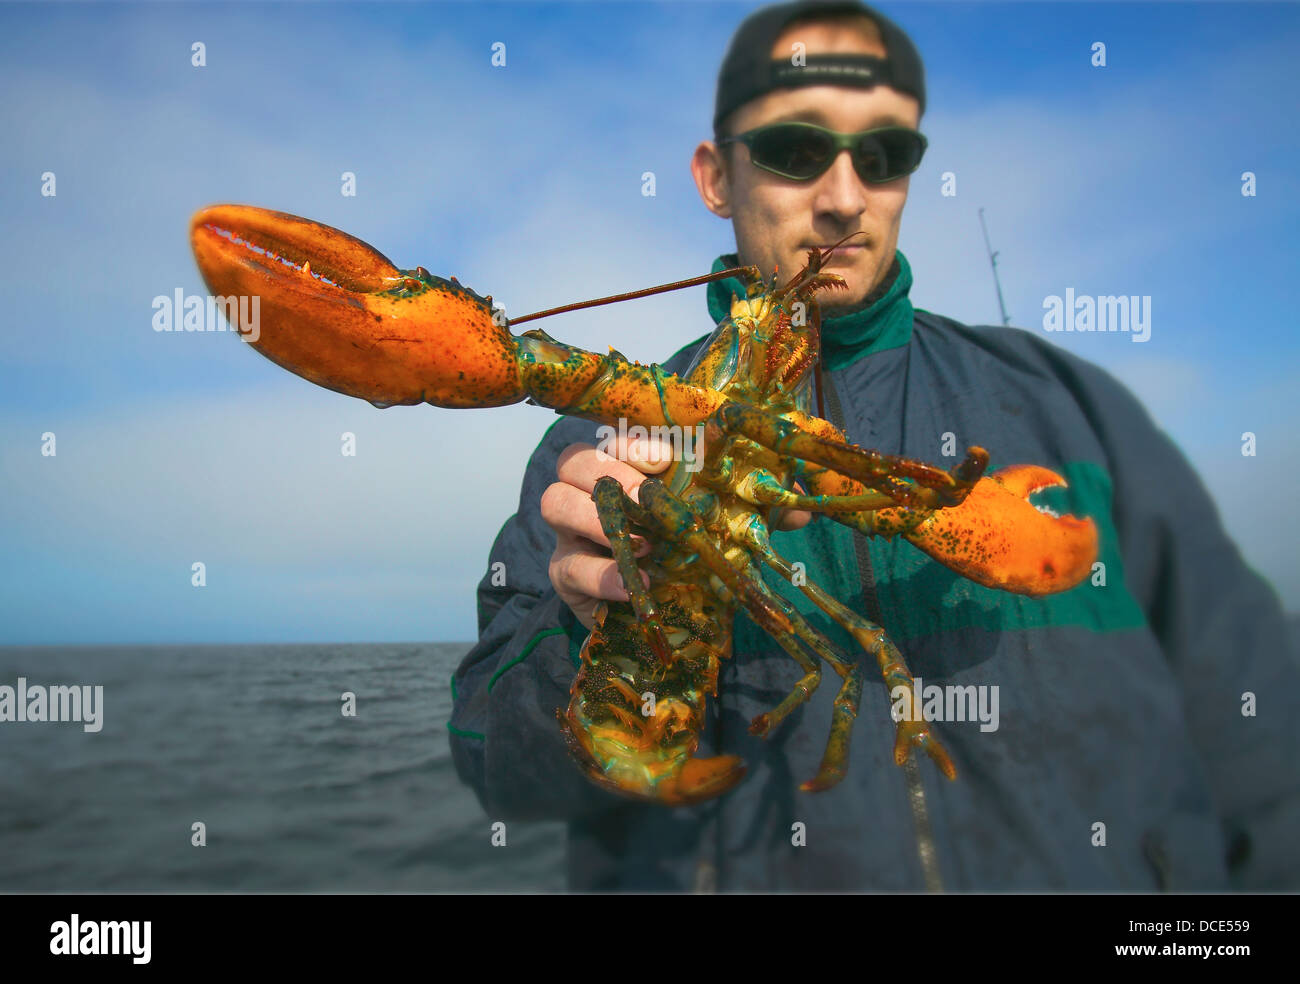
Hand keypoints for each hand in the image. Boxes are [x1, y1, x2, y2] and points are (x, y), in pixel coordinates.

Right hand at [542, 432, 810, 630]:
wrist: (661, 612)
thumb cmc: (685, 552)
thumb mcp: (722, 525)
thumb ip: (756, 510)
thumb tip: (800, 508)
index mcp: (628, 465)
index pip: (616, 434)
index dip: (636, 441)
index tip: (668, 458)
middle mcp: (590, 489)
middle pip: (573, 459)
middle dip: (612, 473)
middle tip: (648, 498)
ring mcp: (571, 531)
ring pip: (554, 501)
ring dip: (596, 517)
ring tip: (646, 544)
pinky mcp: (564, 574)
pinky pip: (568, 566)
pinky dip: (603, 574)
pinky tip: (636, 586)